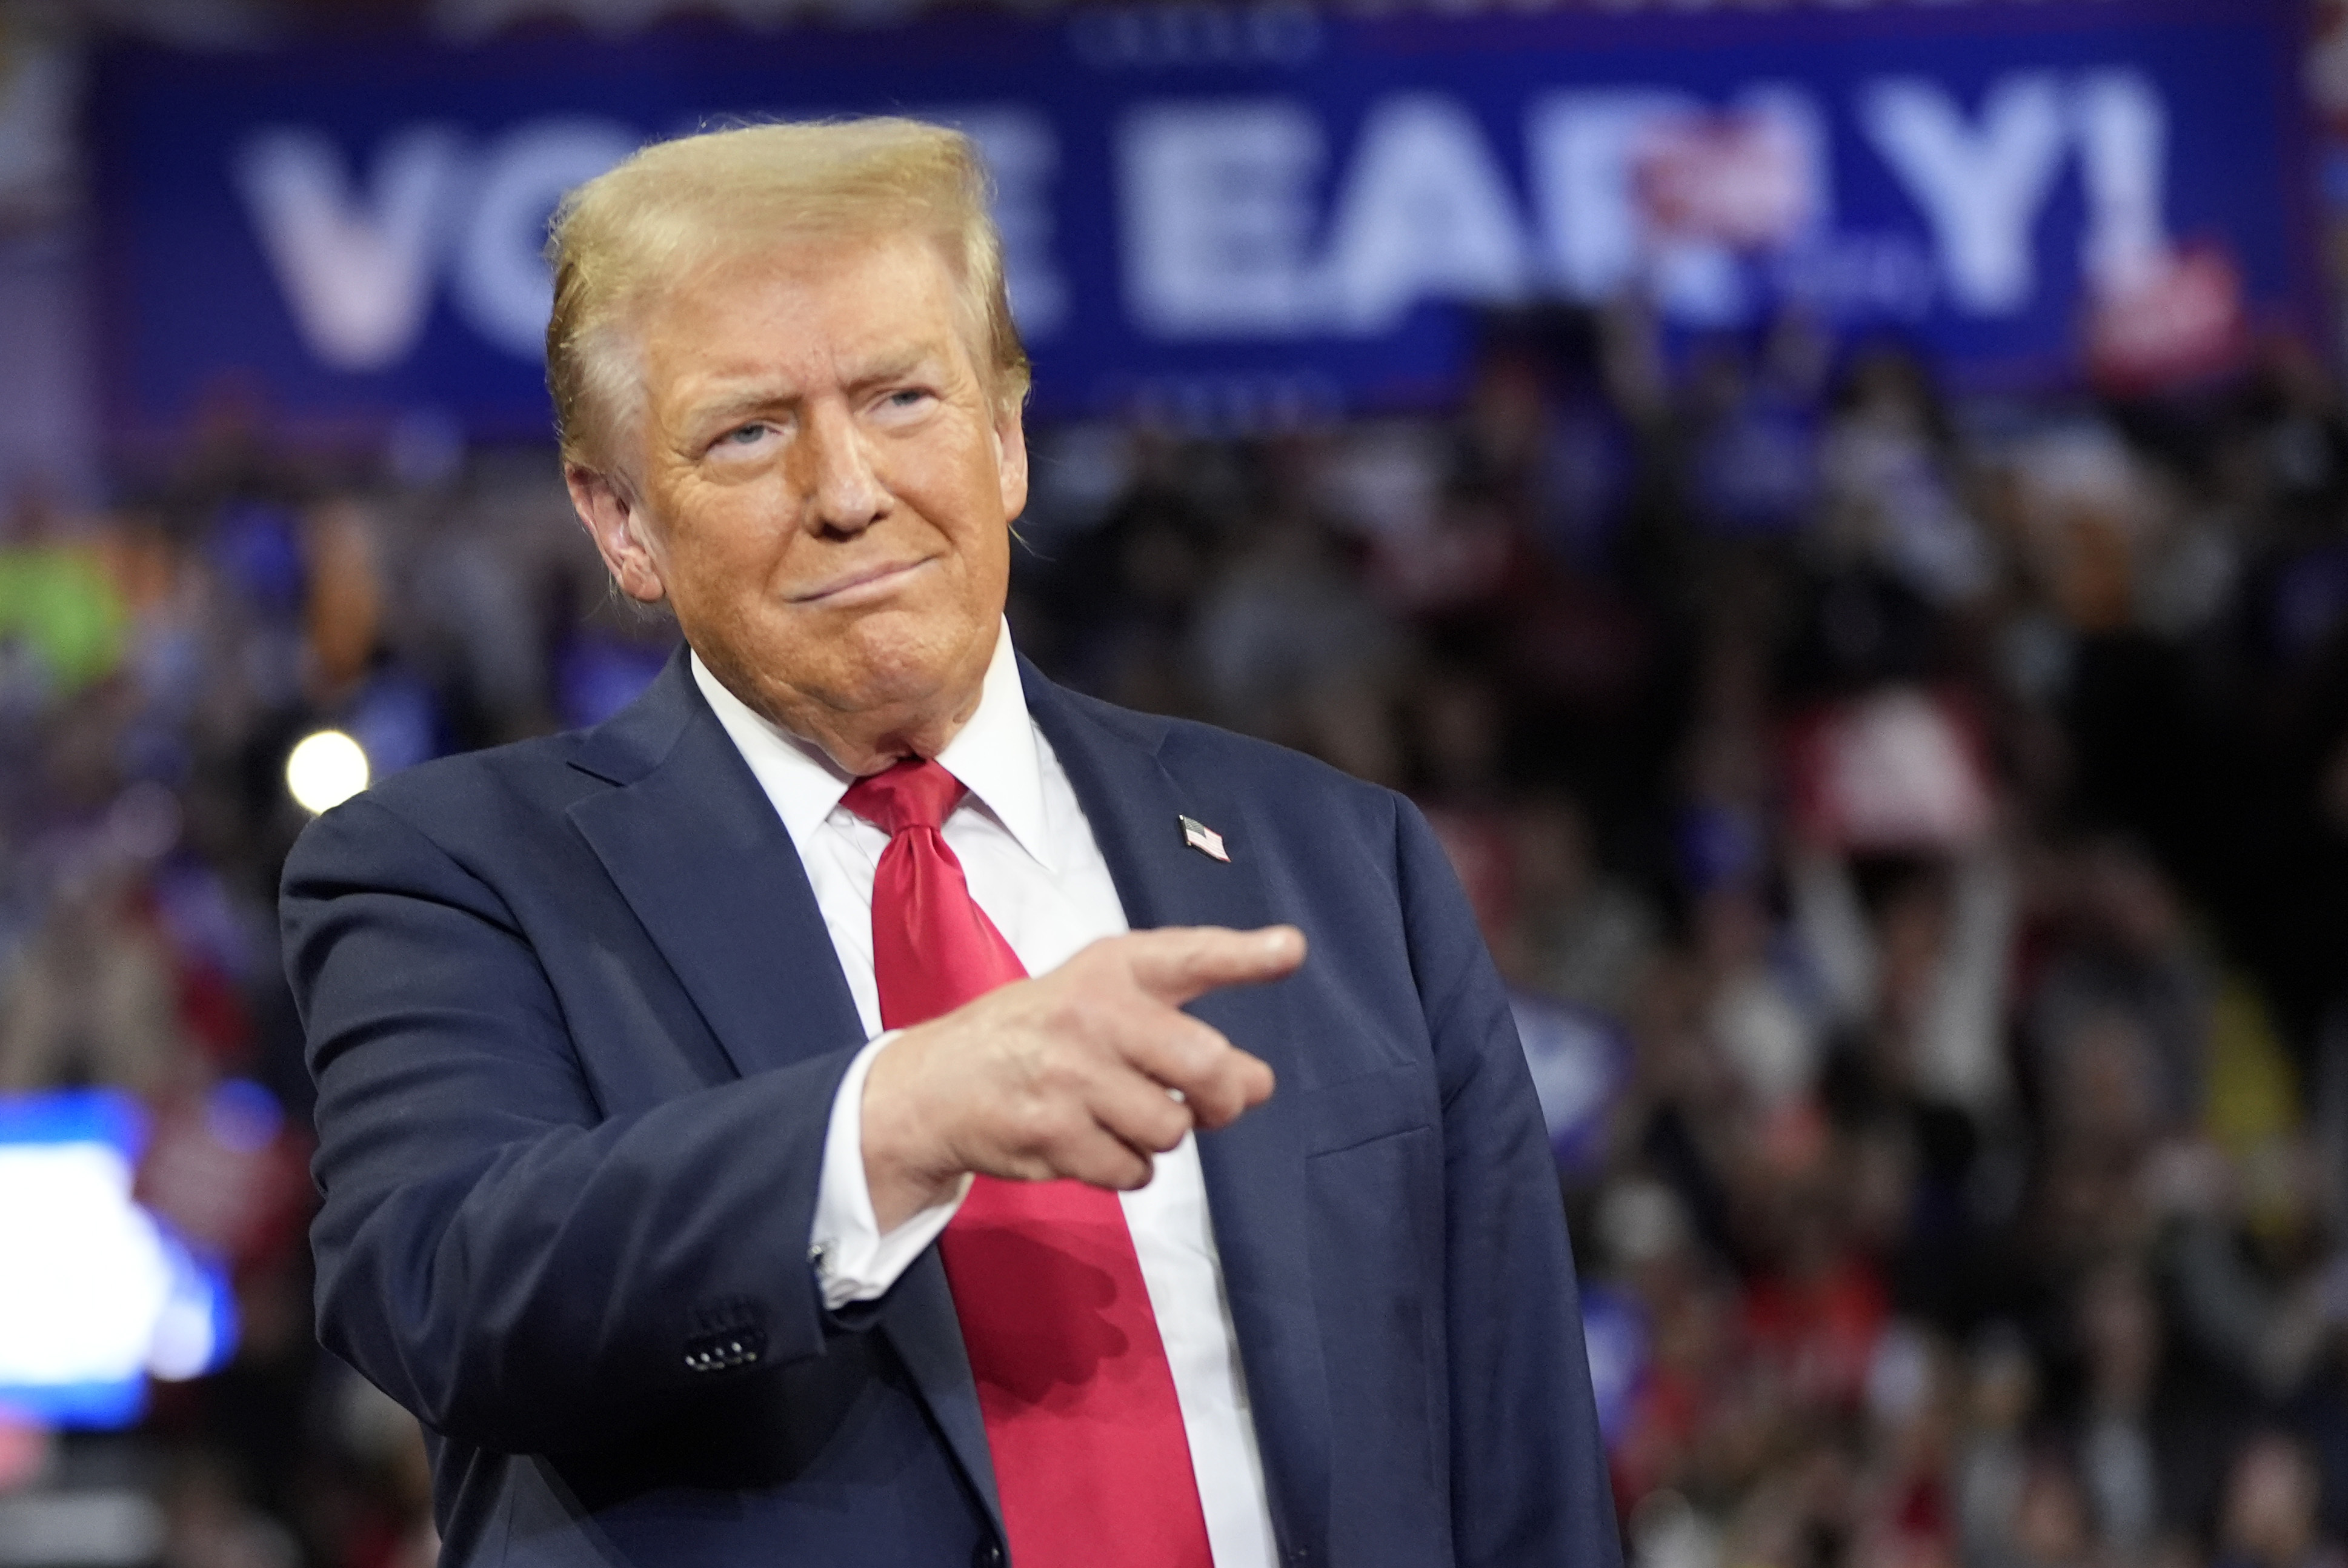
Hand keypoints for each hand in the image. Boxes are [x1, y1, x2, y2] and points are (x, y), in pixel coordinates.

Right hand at [859, 925, 1303, 1228]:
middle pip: (1205, 1067)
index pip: (1188, 956)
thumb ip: (1181, 1025)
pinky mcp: (1051, 1134)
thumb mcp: (1100, 996)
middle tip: (1213, 1106)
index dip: (1244, 955)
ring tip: (1120, 1114)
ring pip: (1171, 1130)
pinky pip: (1132, 1171)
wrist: (940, 1081)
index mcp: (1112, 968)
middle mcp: (1093, 1014)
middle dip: (1225, 1098)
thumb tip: (1260, 1084)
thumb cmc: (1043, 1033)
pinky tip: (1093, 1141)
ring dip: (1160, 1136)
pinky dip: (1126, 1169)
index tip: (1291, 950)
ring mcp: (1069, 1077)